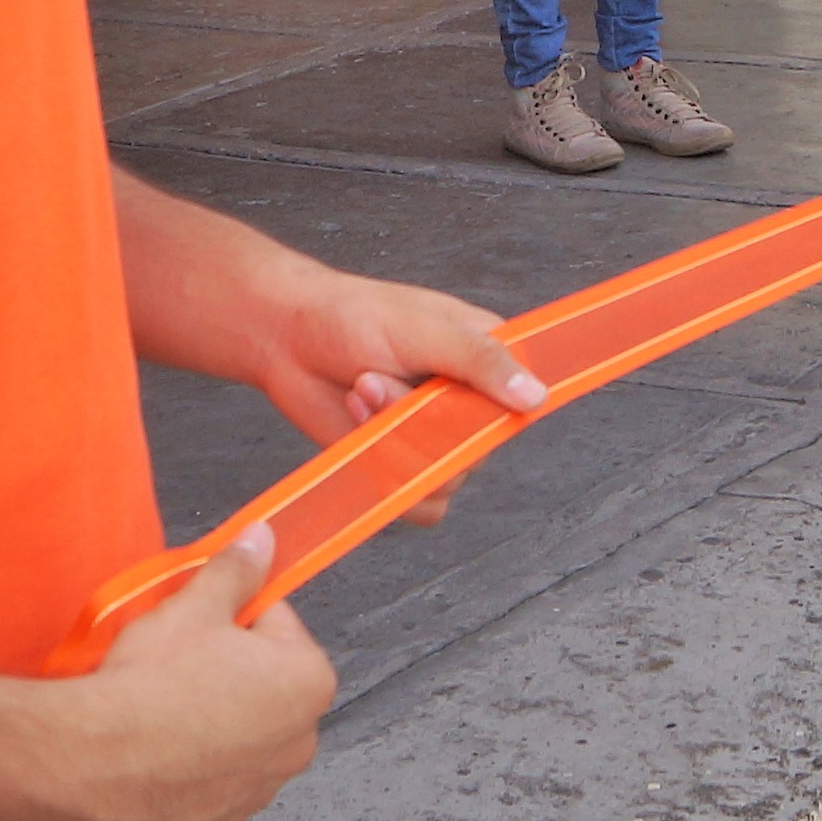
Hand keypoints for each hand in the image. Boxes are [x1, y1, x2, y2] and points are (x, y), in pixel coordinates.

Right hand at [57, 528, 335, 820]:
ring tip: (160, 711)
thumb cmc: (151, 682)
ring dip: (211, 722)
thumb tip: (262, 539)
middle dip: (228, 672)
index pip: (277, 625)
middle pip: (262, 685)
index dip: (232, 617)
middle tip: (175, 665)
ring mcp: (259, 791)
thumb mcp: (194, 607)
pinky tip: (155, 755)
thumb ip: (236, 570)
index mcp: (307, 681)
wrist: (94, 761)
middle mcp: (298, 742)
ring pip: (237, 737)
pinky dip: (190, 771)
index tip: (200, 624)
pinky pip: (210, 785)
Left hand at [240, 259, 538, 520]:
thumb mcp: (425, 328)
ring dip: (395, 443)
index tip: (449, 394)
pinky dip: (388, 475)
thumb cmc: (352, 316)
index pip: (523, 403)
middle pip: (479, 449)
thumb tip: (534, 396)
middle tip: (379, 379)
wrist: (287, 339)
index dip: (491, 408)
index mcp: (489, 360)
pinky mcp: (402, 469)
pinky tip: (363, 430)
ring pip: (445, 478)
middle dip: (421, 422)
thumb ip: (482, 362)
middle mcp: (468, 405)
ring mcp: (435, 439)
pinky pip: (421, 504)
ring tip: (364, 392)